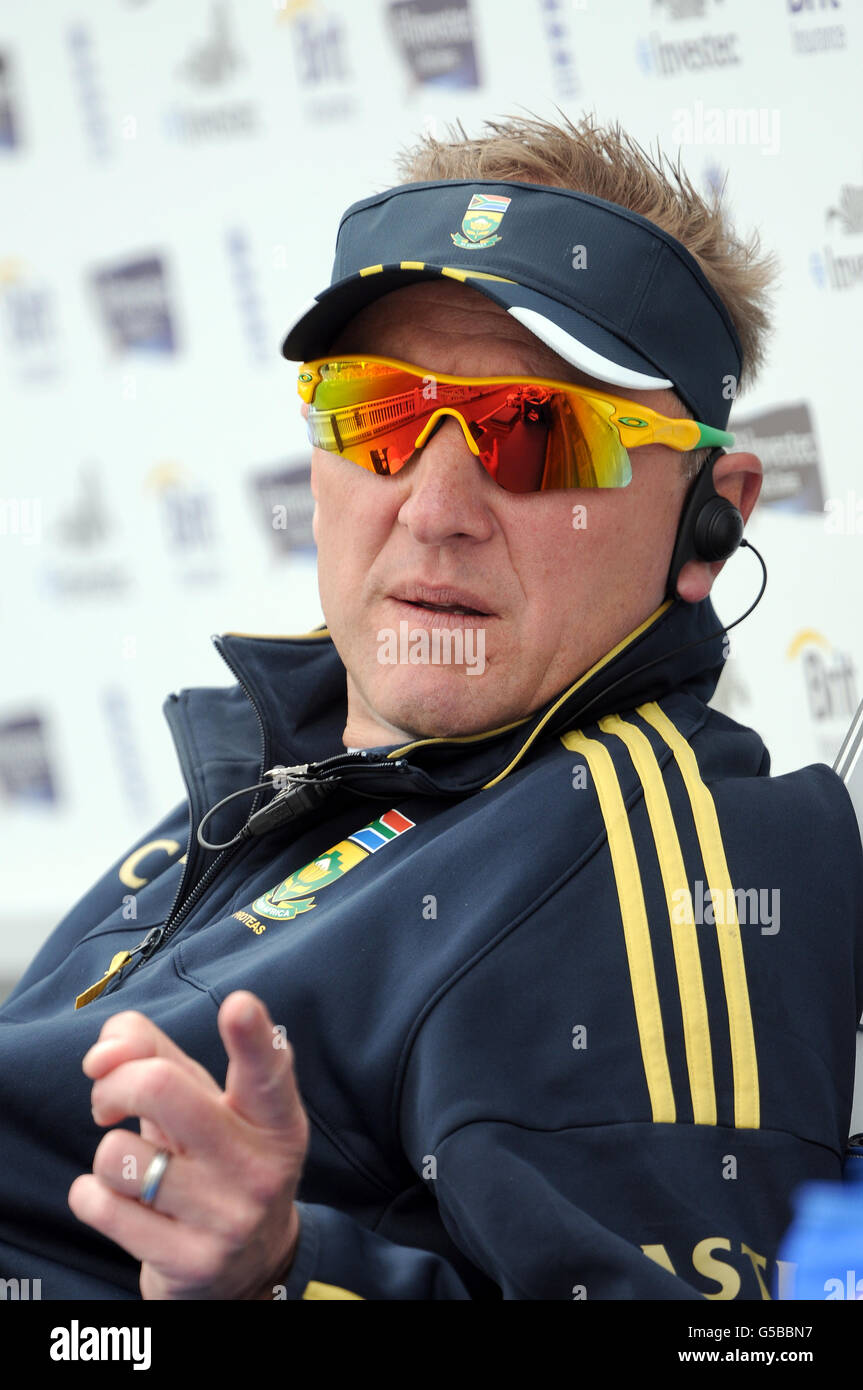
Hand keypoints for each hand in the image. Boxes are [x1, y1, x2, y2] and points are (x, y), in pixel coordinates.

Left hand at [68, 990, 308, 1299]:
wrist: (244, 1270)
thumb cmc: (214, 1159)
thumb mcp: (202, 1100)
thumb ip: (153, 1052)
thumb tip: (101, 1054)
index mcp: (274, 1118)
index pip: (265, 1071)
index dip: (252, 1037)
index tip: (240, 1006)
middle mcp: (259, 1167)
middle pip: (159, 1087)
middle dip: (113, 1084)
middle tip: (110, 1102)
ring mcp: (227, 1218)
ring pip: (117, 1155)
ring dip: (109, 1155)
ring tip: (136, 1169)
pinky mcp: (189, 1263)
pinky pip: (99, 1205)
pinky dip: (92, 1196)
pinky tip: (124, 1206)